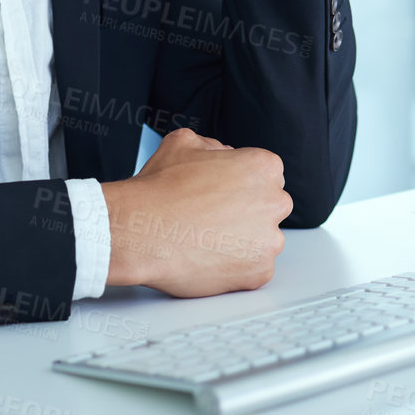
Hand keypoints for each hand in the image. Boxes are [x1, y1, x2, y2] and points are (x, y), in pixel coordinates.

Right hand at [100, 127, 290, 295]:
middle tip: (214, 217)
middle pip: (270, 207)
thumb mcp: (183, 142)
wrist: (140, 232)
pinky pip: (254, 269)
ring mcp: (268, 240)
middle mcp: (274, 202)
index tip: (223, 193)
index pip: (266, 175)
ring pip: (264, 240)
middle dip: (248, 212)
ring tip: (206, 239)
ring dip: (243, 241)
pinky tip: (208, 257)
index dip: (241, 184)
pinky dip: (235, 267)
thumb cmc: (159, 190)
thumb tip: (221, 154)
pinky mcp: (259, 272)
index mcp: (263, 167)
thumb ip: (213, 145)